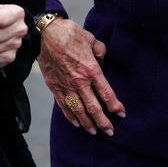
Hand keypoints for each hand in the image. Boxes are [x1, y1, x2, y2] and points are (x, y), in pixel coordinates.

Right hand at [37, 19, 124, 136]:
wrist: (45, 34)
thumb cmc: (69, 34)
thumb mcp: (91, 39)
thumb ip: (100, 51)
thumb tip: (102, 58)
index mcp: (91, 70)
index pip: (106, 93)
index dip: (115, 105)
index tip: (121, 113)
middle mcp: (79, 81)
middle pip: (93, 107)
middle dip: (103, 121)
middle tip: (110, 131)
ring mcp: (65, 86)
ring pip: (78, 110)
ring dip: (87, 123)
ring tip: (94, 132)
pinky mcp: (54, 86)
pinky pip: (63, 105)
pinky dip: (70, 116)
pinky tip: (76, 123)